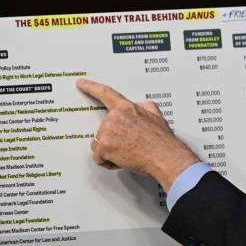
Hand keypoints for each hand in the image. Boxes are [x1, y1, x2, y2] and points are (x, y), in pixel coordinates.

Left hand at [76, 78, 199, 191]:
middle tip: (129, 145)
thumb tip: (141, 107)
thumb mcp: (157, 115)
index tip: (81, 83)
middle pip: (103, 130)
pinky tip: (122, 160)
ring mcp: (108, 131)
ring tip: (128, 153)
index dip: (91, 87)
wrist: (164, 156)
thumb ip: (145, 107)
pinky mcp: (105, 145)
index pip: (106, 93)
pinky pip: (99, 158)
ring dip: (110, 152)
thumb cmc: (161, 141)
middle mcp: (115, 117)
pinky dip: (108, 162)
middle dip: (113, 140)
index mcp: (127, 108)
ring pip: (99, 145)